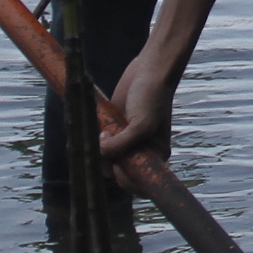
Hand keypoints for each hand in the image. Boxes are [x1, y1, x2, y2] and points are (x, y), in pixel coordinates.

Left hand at [97, 48, 180, 184]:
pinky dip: (96, 139)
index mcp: (155, 156)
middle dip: (110, 162)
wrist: (148, 70)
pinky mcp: (114, 129)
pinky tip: (100, 126)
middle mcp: (141, 152)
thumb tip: (101, 153)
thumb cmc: (152, 98)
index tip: (118, 165)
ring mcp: (126, 141)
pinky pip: (102, 144)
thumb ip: (121, 144)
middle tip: (109, 139)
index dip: (126, 179)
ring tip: (105, 129)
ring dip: (101, 149)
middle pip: (119, 172)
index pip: (138, 183)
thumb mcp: (141, 125)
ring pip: (107, 159)